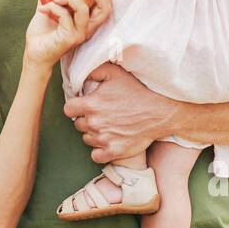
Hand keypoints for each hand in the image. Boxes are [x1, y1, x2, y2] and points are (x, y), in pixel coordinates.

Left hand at [23, 0, 111, 66]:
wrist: (33, 51)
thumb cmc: (42, 33)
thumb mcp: (49, 9)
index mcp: (87, 20)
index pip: (105, 6)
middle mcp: (87, 28)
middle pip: (106, 9)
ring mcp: (80, 34)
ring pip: (84, 10)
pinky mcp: (70, 38)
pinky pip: (65, 16)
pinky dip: (53, 7)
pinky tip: (42, 9)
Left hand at [63, 61, 177, 161]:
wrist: (160, 112)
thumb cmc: (137, 90)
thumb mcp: (115, 73)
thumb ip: (94, 71)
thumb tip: (80, 77)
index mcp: (91, 105)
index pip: (68, 109)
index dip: (75, 107)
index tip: (84, 106)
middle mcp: (94, 123)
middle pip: (78, 124)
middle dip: (86, 119)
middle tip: (101, 115)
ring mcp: (103, 139)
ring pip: (87, 139)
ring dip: (93, 134)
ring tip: (108, 126)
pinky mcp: (113, 152)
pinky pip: (96, 155)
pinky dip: (100, 150)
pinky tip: (109, 141)